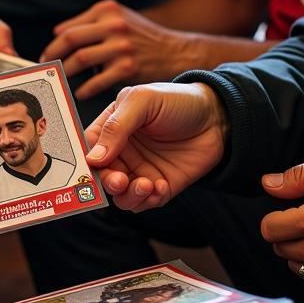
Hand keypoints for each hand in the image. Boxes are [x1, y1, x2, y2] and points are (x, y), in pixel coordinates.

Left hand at [41, 0, 183, 98]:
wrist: (176, 52)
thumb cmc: (142, 37)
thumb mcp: (120, 18)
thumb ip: (92, 23)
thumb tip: (59, 33)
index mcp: (108, 10)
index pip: (71, 27)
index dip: (54, 43)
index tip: (47, 54)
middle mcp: (114, 25)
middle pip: (71, 40)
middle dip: (53, 55)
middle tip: (47, 67)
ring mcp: (121, 47)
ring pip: (80, 59)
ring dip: (66, 71)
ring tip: (62, 79)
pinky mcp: (127, 68)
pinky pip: (96, 81)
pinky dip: (85, 89)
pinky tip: (81, 92)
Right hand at [84, 83, 227, 211]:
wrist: (218, 116)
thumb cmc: (177, 100)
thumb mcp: (143, 101)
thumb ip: (116, 126)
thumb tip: (93, 157)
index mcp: (111, 128)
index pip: (88, 148)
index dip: (85, 160)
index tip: (89, 168)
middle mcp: (122, 152)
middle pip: (101, 176)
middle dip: (107, 183)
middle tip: (119, 181)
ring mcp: (140, 170)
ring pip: (120, 195)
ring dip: (128, 195)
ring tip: (145, 184)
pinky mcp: (160, 186)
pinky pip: (145, 202)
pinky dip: (148, 200)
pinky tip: (159, 187)